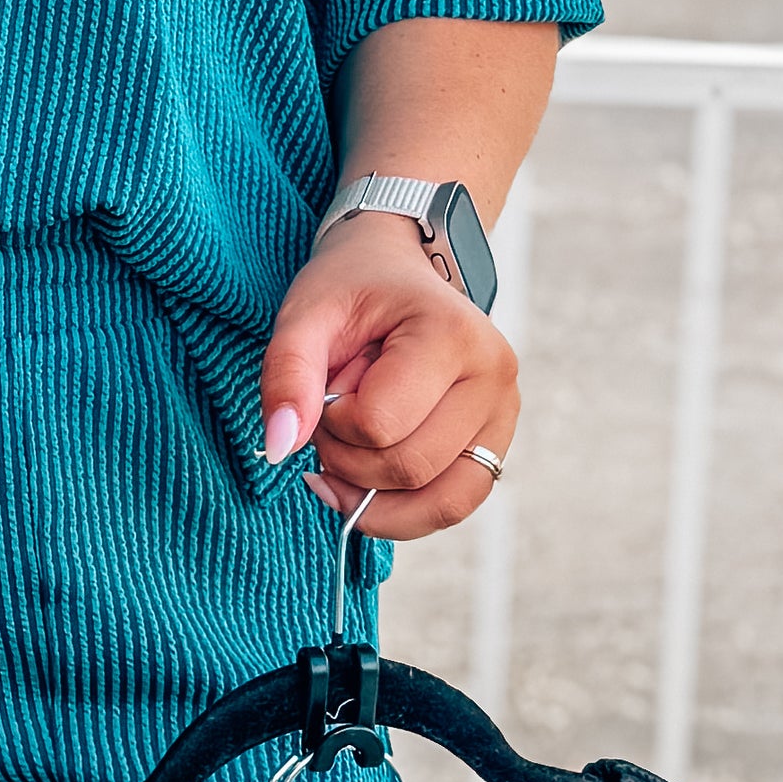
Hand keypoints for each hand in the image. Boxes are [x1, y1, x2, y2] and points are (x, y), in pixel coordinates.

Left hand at [259, 222, 521, 541]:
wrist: (397, 270)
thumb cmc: (353, 288)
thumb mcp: (306, 315)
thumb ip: (287, 376)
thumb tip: (279, 448)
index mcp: (452, 333)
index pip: (379, 425)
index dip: (334, 422)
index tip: (328, 387)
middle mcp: (493, 376)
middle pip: (409, 470)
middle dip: (350, 459)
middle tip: (336, 413)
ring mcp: (503, 414)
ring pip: (439, 502)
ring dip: (375, 493)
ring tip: (352, 447)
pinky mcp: (497, 442)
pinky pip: (455, 504)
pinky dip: (404, 511)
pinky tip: (367, 483)